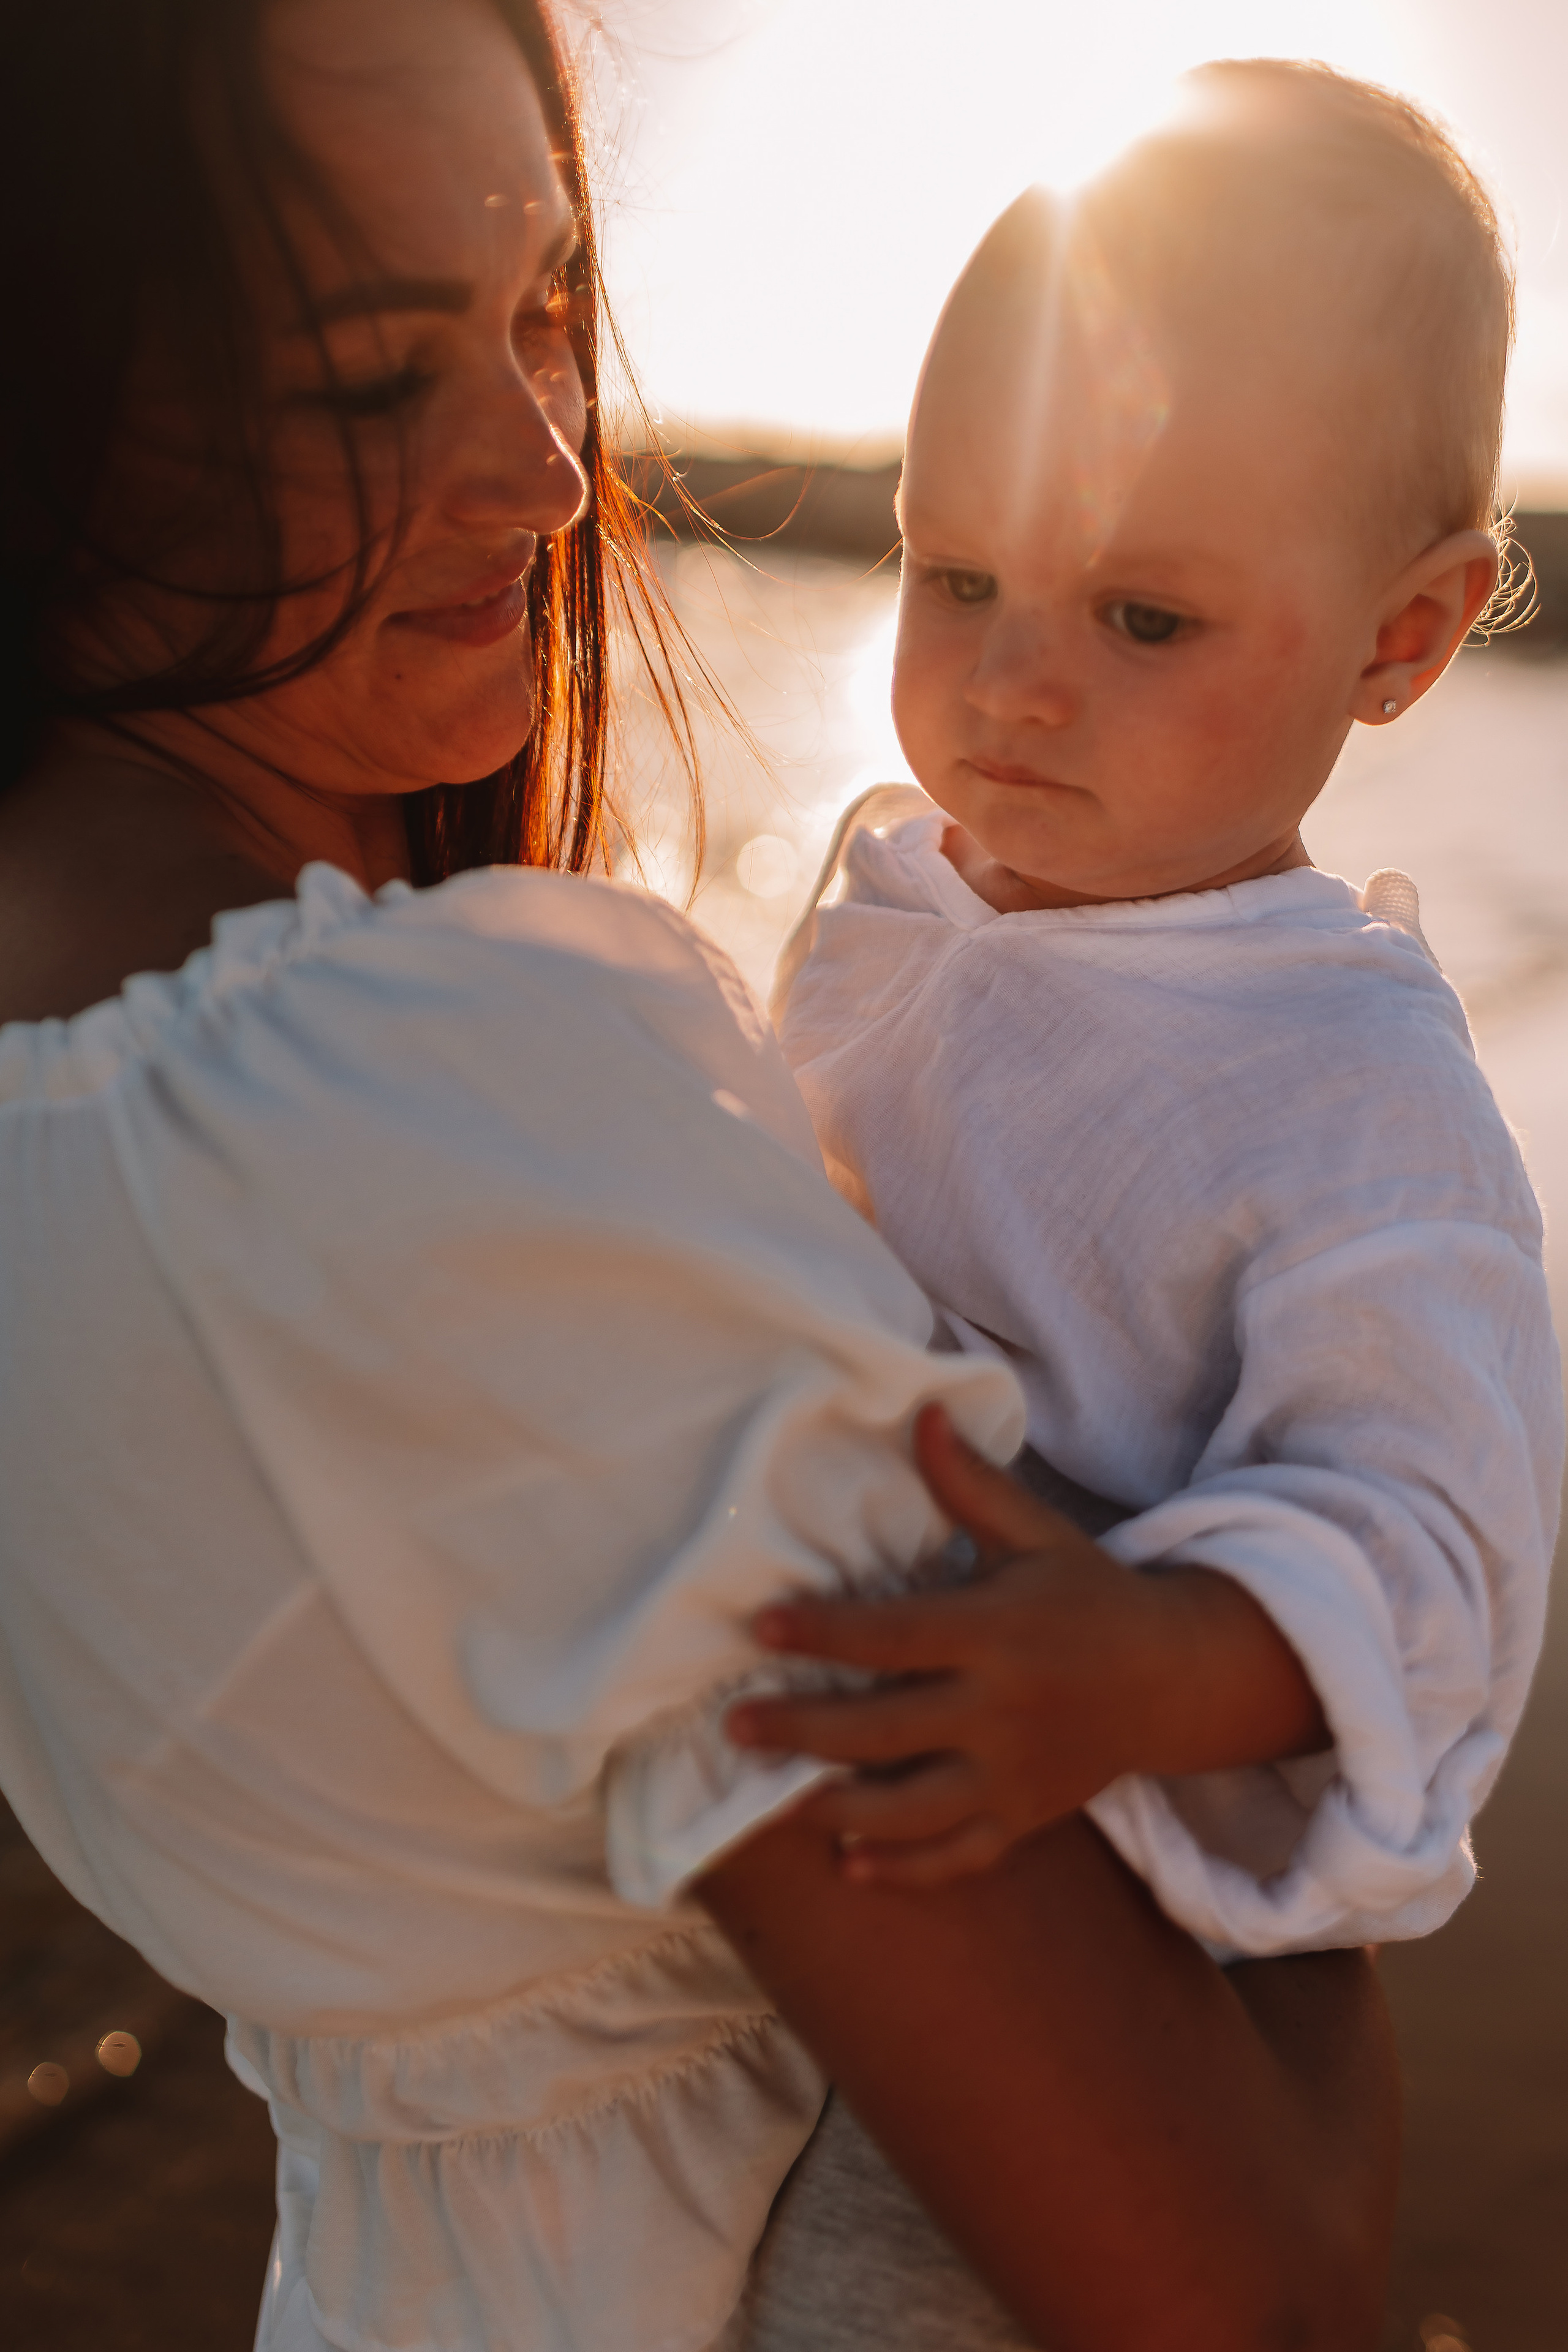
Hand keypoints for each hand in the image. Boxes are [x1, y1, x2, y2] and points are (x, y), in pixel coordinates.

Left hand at [726, 1406, 1328, 1887]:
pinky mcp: (1023, 1818)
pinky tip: (850, 1866)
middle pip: (885, 1731)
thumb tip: (924, 1413)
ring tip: (775, 1803)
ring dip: (839, 1811)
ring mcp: (1013, 1774)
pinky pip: (959, 1856)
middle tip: (735, 1727)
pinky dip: (905, 1869)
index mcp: (997, 1633)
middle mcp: (1001, 1710)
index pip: (894, 1635)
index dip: (824, 1631)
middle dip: (804, 1731)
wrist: (1171, 1679)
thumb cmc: (1089, 1596)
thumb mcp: (1038, 1534)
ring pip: (912, 1810)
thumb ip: (974, 1484)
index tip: (759, 1626)